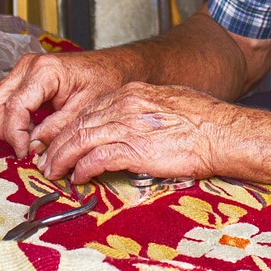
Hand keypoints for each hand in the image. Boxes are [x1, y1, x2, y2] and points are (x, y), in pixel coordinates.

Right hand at [0, 50, 129, 158]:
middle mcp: (29, 66)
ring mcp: (24, 69)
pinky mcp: (24, 77)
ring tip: (29, 142)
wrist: (112, 66)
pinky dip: (12, 118)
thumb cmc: (104, 80)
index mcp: (45, 70)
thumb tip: (34, 148)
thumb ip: (58, 129)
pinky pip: (6, 99)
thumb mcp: (85, 109)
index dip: (16, 134)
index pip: (15, 106)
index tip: (25, 153)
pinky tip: (31, 131)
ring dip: (7, 125)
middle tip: (24, 150)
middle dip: (6, 131)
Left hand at [37, 82, 231, 184]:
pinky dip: (83, 170)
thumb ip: (144, 108)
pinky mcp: (134, 149)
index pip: (90, 109)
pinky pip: (96, 159)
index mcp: (132, 92)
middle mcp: (125, 104)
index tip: (63, 140)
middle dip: (58, 143)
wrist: (222, 132)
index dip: (72, 127)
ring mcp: (127, 125)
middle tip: (48, 159)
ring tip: (53, 172)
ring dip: (62, 158)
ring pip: (80, 140)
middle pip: (78, 123)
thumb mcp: (168, 101)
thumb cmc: (204, 120)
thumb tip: (134, 123)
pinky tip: (78, 178)